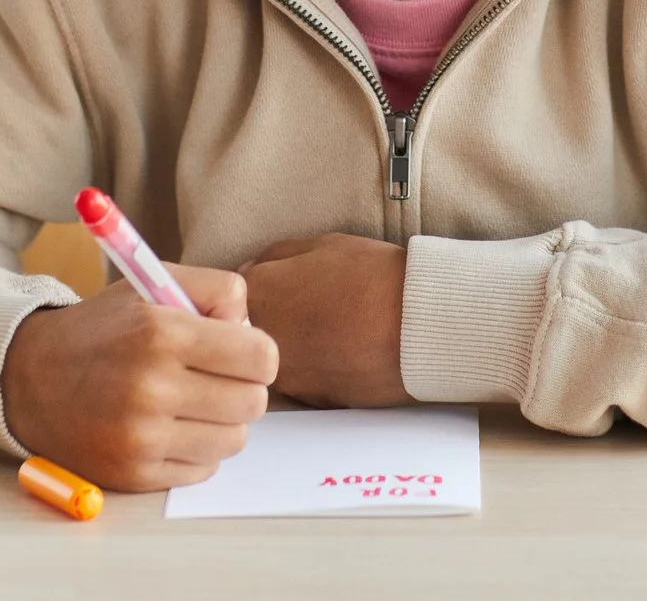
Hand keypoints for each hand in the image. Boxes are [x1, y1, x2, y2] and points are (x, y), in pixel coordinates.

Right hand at [0, 263, 277, 491]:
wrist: (30, 379)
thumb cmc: (104, 329)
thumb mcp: (154, 284)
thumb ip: (217, 290)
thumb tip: (252, 329)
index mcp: (162, 333)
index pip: (261, 358)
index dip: (258, 354)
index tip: (241, 352)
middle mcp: (152, 388)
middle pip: (254, 403)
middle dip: (243, 387)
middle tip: (216, 378)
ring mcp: (141, 437)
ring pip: (234, 440)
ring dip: (222, 421)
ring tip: (192, 402)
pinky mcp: (134, 474)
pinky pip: (203, 469)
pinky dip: (196, 450)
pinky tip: (170, 427)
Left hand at [239, 234, 408, 407]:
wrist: (418, 325)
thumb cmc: (373, 277)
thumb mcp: (322, 245)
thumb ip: (277, 257)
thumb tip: (257, 268)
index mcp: (258, 295)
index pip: (228, 296)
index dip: (252, 289)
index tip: (274, 286)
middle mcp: (260, 341)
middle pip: (244, 333)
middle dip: (264, 320)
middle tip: (303, 307)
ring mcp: (284, 375)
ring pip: (271, 359)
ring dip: (289, 346)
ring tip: (327, 328)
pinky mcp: (311, 400)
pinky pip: (300, 380)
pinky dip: (313, 367)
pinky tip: (341, 350)